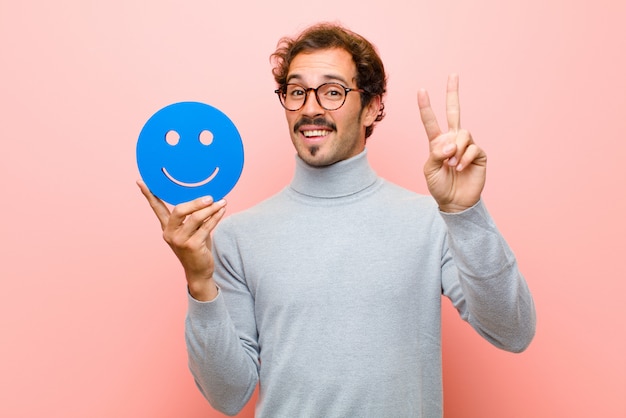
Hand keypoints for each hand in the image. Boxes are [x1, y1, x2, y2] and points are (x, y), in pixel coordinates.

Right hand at [137, 180, 226, 300]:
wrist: (198, 272)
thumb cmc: (196, 247)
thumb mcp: (191, 230)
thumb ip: (192, 216)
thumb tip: (205, 196)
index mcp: (166, 227)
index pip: (156, 208)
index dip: (149, 194)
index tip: (140, 181)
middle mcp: (170, 233)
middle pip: (179, 210)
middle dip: (195, 202)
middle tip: (210, 196)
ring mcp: (180, 240)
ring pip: (195, 218)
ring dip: (210, 209)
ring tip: (221, 202)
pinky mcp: (192, 246)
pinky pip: (206, 227)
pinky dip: (216, 217)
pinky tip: (222, 210)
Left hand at [418, 74, 486, 212]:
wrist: (454, 202)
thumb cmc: (439, 186)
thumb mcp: (429, 170)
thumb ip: (436, 154)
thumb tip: (450, 143)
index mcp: (437, 142)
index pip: (431, 121)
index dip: (426, 106)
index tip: (421, 90)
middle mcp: (452, 140)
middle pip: (454, 111)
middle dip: (453, 93)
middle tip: (453, 75)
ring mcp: (466, 146)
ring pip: (463, 133)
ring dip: (456, 150)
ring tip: (452, 165)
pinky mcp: (479, 154)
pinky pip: (472, 148)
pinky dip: (464, 158)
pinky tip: (460, 168)